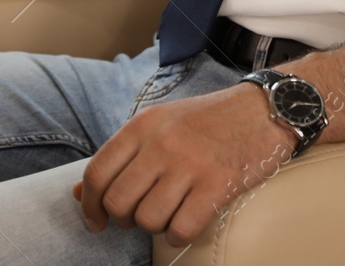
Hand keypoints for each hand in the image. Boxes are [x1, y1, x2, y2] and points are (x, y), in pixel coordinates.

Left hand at [71, 83, 296, 246]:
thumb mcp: (160, 124)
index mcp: (142, 126)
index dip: (89, 206)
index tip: (97, 221)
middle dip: (124, 220)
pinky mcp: (217, 184)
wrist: (265, 109)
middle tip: (140, 217)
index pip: (96, 174)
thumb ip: (121, 156)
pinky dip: (180, 234)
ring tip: (170, 213)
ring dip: (155, 226)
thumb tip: (79, 193)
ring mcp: (189, 163)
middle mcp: (161, 143)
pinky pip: (181, 229)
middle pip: (118, 202)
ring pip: (147, 219)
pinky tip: (189, 221)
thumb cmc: (209, 120)